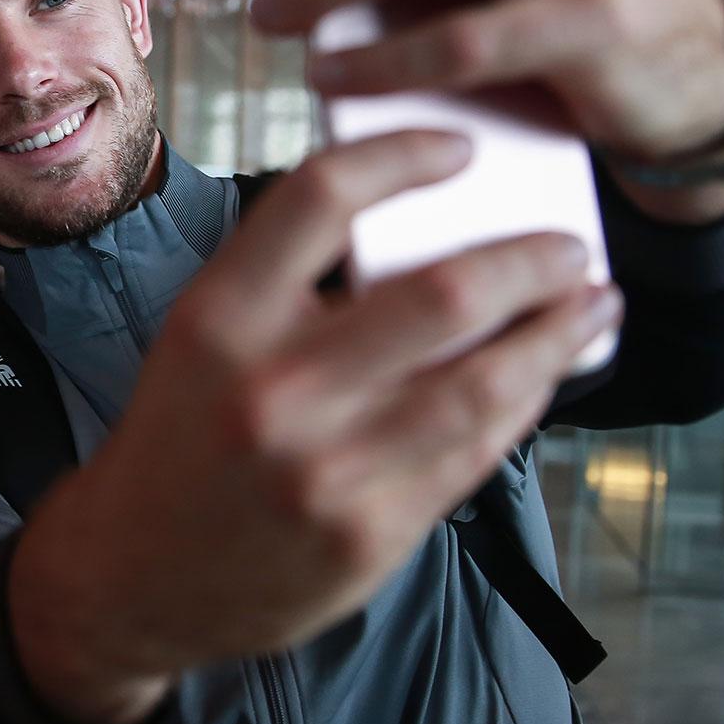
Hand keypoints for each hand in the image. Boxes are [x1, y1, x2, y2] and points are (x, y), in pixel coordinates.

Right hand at [10, 132, 621, 723]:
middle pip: (441, 294)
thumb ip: (292, 286)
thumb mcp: (202, 339)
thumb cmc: (180, 437)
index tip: (457, 148)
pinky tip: (545, 376)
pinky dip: (525, 402)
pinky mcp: (371, 535)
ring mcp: (329, 469)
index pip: (321, 198)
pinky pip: (475, 453)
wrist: (133, 575)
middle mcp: (275, 389)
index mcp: (220, 318)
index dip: (403, 156)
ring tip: (590, 304)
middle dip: (529, 259)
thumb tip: (422, 224)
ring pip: (484, 382)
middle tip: (565, 244)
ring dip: (556, 334)